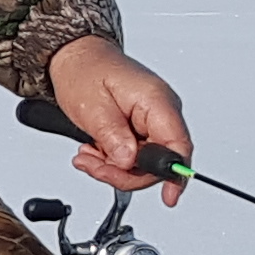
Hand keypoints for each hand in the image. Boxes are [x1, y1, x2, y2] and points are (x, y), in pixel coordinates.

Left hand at [46, 35, 195, 207]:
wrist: (77, 58)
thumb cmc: (85, 71)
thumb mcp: (92, 106)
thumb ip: (112, 136)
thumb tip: (129, 162)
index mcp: (156, 101)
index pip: (178, 145)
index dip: (175, 174)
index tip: (169, 196)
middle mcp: (161, 111)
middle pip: (159, 162)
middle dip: (124, 173)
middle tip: (94, 166)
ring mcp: (153, 120)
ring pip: (144, 163)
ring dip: (114, 168)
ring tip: (88, 157)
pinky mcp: (142, 128)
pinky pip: (136, 156)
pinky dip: (114, 161)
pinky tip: (95, 152)